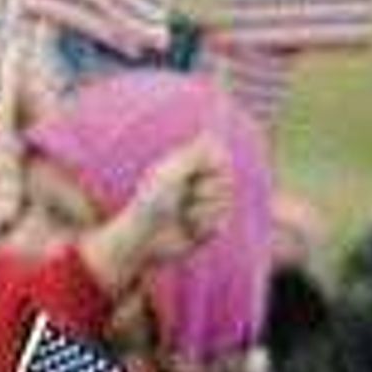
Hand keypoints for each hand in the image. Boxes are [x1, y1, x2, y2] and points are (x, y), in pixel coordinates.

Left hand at [84, 134, 232, 289]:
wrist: (143, 237)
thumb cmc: (149, 203)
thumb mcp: (169, 175)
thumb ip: (193, 156)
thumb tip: (210, 133)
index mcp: (190, 170)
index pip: (222, 160)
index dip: (214, 167)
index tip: (197, 172)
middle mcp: (200, 186)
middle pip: (228, 182)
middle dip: (205, 190)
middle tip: (182, 197)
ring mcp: (206, 207)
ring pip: (226, 204)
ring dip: (201, 210)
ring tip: (180, 215)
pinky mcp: (208, 228)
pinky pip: (221, 224)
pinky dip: (203, 227)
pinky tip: (187, 229)